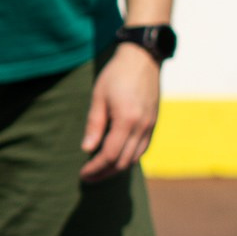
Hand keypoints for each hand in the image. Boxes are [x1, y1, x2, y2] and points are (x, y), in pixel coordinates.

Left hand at [79, 47, 160, 182]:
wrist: (143, 58)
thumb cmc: (117, 74)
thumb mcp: (99, 96)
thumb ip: (94, 124)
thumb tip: (87, 149)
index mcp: (127, 120)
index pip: (110, 155)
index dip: (95, 168)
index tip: (83, 174)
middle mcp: (142, 127)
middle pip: (123, 162)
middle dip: (104, 173)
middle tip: (88, 176)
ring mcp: (150, 127)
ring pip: (134, 159)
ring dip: (117, 168)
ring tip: (100, 170)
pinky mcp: (153, 124)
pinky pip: (142, 149)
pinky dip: (128, 157)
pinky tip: (116, 157)